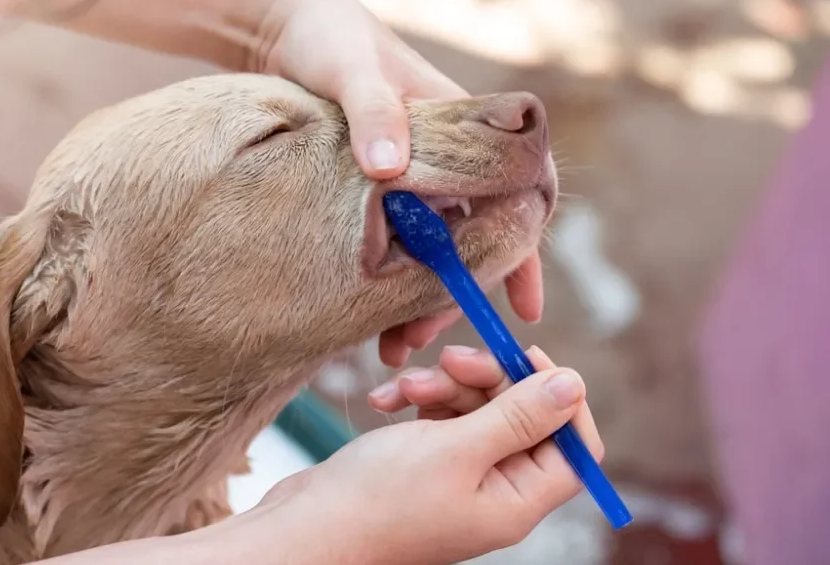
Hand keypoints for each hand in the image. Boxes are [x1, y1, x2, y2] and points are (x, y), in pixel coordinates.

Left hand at [252, 0, 544, 362]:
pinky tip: (366, 317)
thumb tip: (389, 166)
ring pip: (435, 246)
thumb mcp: (349, 70)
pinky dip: (388, 281)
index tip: (524, 302)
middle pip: (474, 234)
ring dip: (421, 297)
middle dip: (459, 291)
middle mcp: (444, 155)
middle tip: (422, 336)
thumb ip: (372, 111)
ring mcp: (412, 174)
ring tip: (394, 346)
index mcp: (461, 125)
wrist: (281, 26)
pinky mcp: (376, 189)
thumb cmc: (326, 36)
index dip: (526, 247)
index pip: (520, 188)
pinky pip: (395, 242)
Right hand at [258, 346, 602, 564]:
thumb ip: (519, 415)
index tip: (525, 355)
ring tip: (405, 388)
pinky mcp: (426, 462)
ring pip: (477, 409)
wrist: (307, 526)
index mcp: (517, 500)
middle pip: (520, 416)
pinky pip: (441, 418)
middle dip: (485, 381)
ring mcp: (459, 476)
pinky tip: (384, 400)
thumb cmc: (378, 499)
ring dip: (443, 387)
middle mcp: (495, 490)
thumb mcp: (456, 448)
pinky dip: (417, 402)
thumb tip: (574, 385)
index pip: (574, 445)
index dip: (557, 396)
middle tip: (450, 360)